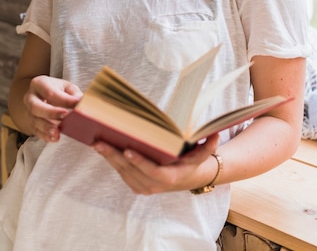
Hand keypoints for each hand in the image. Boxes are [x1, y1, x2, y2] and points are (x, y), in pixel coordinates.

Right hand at [23, 75, 81, 141]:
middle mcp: (30, 97)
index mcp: (39, 83)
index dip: (63, 99)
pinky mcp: (30, 124)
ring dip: (46, 127)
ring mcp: (28, 112)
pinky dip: (45, 136)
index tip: (75, 105)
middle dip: (50, 112)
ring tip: (58, 132)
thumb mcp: (67, 87)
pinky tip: (55, 138)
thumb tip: (82, 102)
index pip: (50, 92)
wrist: (42, 96)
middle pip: (36, 106)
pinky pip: (36, 131)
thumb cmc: (57, 90)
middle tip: (65, 116)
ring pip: (34, 121)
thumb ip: (74, 94)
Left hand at [93, 133, 219, 194]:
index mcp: (167, 178)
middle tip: (100, 142)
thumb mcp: (201, 155)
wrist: (186, 179)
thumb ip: (208, 146)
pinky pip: (120, 172)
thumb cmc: (191, 162)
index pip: (150, 171)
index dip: (138, 161)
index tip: (127, 150)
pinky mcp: (134, 184)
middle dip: (114, 156)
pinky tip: (102, 147)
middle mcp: (152, 185)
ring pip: (121, 171)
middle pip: (130, 170)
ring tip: (97, 142)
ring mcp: (142, 186)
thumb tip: (215, 135)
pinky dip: (111, 159)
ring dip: (108, 157)